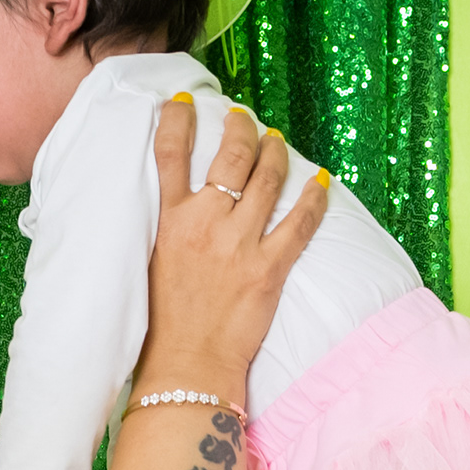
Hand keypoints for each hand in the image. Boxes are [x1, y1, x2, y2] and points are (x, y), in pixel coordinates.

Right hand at [140, 97, 328, 402]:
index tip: (184, 102)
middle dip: (240, 126)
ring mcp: (239, 244)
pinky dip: (314, 197)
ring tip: (276, 140)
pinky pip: (299, 223)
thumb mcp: (148, 263)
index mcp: (169, 221)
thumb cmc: (162, 323)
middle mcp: (205, 223)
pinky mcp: (269, 268)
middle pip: (229, 154)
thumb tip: (177, 203)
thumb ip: (164, 228)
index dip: (177, 120)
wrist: (186, 366)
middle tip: (243, 117)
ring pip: (266, 177)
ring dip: (275, 151)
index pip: (170, 153)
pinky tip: (321, 180)